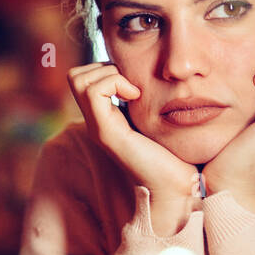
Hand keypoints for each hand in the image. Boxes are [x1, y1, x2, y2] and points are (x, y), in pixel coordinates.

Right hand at [67, 62, 200, 234]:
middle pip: (76, 76)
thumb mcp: (158, 120)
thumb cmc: (176, 156)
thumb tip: (152, 79)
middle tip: (130, 86)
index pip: (84, 78)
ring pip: (79, 79)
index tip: (134, 84)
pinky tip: (136, 98)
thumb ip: (148, 103)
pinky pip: (95, 91)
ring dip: (109, 75)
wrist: (177, 187)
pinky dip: (115, 84)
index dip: (106, 69)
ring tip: (133, 92)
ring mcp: (98, 127)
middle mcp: (96, 122)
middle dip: (103, 68)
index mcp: (106, 118)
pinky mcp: (106, 132)